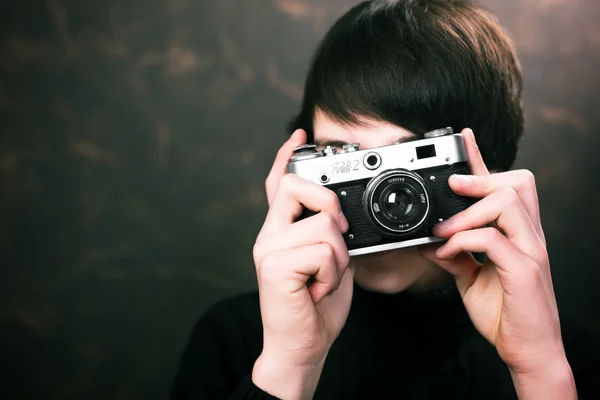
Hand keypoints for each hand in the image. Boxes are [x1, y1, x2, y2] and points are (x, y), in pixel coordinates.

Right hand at [251, 129, 353, 399]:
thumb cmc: (315, 305)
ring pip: (323, 225)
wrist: (301, 346)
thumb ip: (326, 234)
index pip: (280, 183)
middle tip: (335, 240)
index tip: (300, 134)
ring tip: (325, 279)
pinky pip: (323, 251)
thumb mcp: (327, 262)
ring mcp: (268, 248)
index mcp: (279, 231)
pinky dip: (333, 274)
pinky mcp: (274, 266)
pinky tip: (318, 290)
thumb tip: (339, 214)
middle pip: (299, 187)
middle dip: (330, 207)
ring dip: (338, 258)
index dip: (288, 156)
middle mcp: (268, 234)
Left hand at [420, 128, 576, 398]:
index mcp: (516, 234)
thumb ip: (455, 254)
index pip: (503, 186)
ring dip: (468, 211)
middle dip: (480, 178)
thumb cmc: (504, 313)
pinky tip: (447, 253)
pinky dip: (464, 240)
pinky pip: (493, 239)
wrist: (527, 350)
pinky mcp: (525, 270)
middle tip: (450, 189)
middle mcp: (529, 236)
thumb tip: (428, 239)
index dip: (482, 159)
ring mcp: (531, 251)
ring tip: (443, 230)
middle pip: (518, 182)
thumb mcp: (471, 277)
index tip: (462, 138)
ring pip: (508, 201)